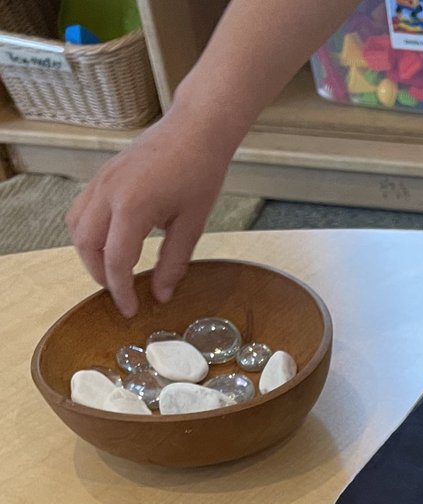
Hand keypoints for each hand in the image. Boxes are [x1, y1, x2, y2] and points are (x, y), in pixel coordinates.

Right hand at [67, 115, 233, 316]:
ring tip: (114, 272)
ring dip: (89, 255)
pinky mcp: (102, 177)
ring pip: (77, 228)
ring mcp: (100, 182)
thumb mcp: (192, 224)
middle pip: (87, 247)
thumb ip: (174, 262)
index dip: (121, 290)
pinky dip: (87, 233)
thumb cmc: (200, 172)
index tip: (130, 309)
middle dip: (100, 276)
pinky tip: (109, 244)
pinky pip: (81, 211)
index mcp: (132, 207)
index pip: (115, 261)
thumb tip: (161, 295)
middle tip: (121, 293)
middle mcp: (107, 194)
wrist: (195, 129)